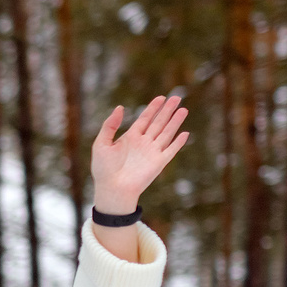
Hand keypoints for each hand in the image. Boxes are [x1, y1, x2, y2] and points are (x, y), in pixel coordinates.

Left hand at [90, 93, 190, 214]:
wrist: (112, 189)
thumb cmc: (103, 169)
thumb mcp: (101, 143)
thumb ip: (109, 125)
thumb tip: (120, 107)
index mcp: (130, 137)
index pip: (145, 119)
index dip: (153, 108)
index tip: (161, 97)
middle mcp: (143, 143)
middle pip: (158, 122)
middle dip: (167, 110)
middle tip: (177, 97)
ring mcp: (152, 152)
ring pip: (167, 133)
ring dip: (175, 122)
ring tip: (183, 109)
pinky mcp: (159, 163)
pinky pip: (171, 150)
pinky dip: (178, 142)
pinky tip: (185, 133)